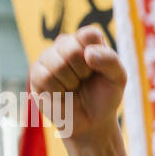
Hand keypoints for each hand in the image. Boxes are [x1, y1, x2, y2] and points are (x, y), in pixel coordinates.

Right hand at [28, 26, 126, 142]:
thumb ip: (110, 61)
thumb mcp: (118, 78)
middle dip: (83, 71)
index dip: (96, 54)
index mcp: (86, 41)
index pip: (89, 34)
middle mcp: (65, 44)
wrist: (91, 121)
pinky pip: (45, 77)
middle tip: (84, 80)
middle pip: (71, 48)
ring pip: (57, 63)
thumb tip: (87, 53)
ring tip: (73, 86)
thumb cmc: (105, 96)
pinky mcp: (36, 73)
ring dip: (71, 82)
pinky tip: (62, 93)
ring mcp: (48, 57)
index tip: (98, 69)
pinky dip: (58, 91)